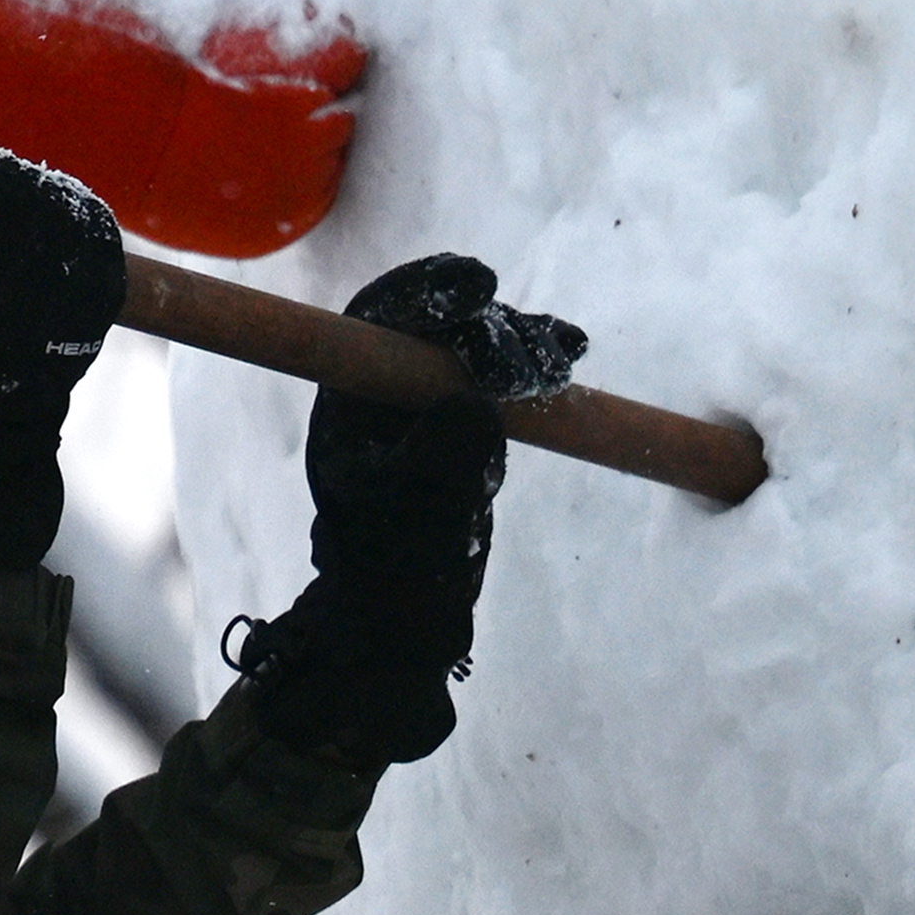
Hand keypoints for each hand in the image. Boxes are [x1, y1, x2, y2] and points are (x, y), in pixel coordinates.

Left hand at [229, 255, 585, 767]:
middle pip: (437, 326)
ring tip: (564, 354)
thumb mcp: (413, 520)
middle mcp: (379, 398)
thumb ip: (440, 462)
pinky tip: (567, 363)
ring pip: (472, 351)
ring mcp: (420, 415)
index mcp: (347, 403)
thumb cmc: (387, 578)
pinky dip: (531, 370)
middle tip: (544, 345)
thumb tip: (471, 403)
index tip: (479, 282)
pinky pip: (495, 385)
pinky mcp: (459, 436)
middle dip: (492, 323)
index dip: (428, 287)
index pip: (380, 317)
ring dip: (520, 343)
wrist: (397, 632)